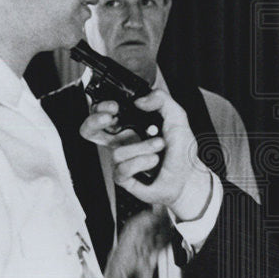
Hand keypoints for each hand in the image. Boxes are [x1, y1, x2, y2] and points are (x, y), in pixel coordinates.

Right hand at [80, 89, 212, 220]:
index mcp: (131, 125)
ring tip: (159, 146)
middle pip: (90, 130)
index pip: (105, 113)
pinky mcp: (124, 177)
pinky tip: (153, 161)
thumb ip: (162, 100)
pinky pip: (122, 169)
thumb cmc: (180, 150)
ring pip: (117, 152)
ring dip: (142, 147)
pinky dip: (141, 163)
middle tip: (110, 118)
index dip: (101, 107)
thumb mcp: (177, 118)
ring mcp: (122, 159)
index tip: (114, 106)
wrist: (188, 177)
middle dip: (94, 121)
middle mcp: (123, 141)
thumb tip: (141, 100)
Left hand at [104, 208, 168, 277]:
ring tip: (173, 223)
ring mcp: (133, 267)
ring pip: (149, 243)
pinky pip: (152, 255)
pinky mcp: (139, 275)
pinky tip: (169, 241)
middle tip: (171, 214)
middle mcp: (126, 260)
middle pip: (143, 234)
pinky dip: (161, 246)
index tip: (159, 211)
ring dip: (160, 233)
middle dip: (156, 223)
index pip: (132, 231)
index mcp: (120, 259)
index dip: (145, 218)